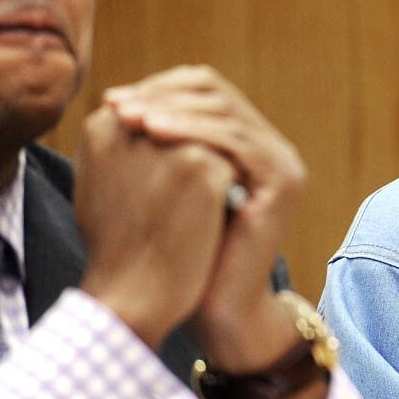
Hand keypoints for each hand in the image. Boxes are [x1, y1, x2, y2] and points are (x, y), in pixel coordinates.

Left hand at [104, 66, 306, 370]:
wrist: (219, 310)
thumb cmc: (184, 255)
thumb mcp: (170, 187)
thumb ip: (162, 145)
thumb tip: (118, 100)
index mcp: (251, 145)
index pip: (209, 92)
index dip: (161, 89)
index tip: (113, 101)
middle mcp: (275, 149)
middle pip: (219, 95)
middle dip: (163, 94)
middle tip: (116, 104)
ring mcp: (285, 164)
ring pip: (226, 114)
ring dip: (172, 109)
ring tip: (127, 117)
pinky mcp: (285, 183)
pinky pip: (237, 142)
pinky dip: (192, 131)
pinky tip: (153, 133)